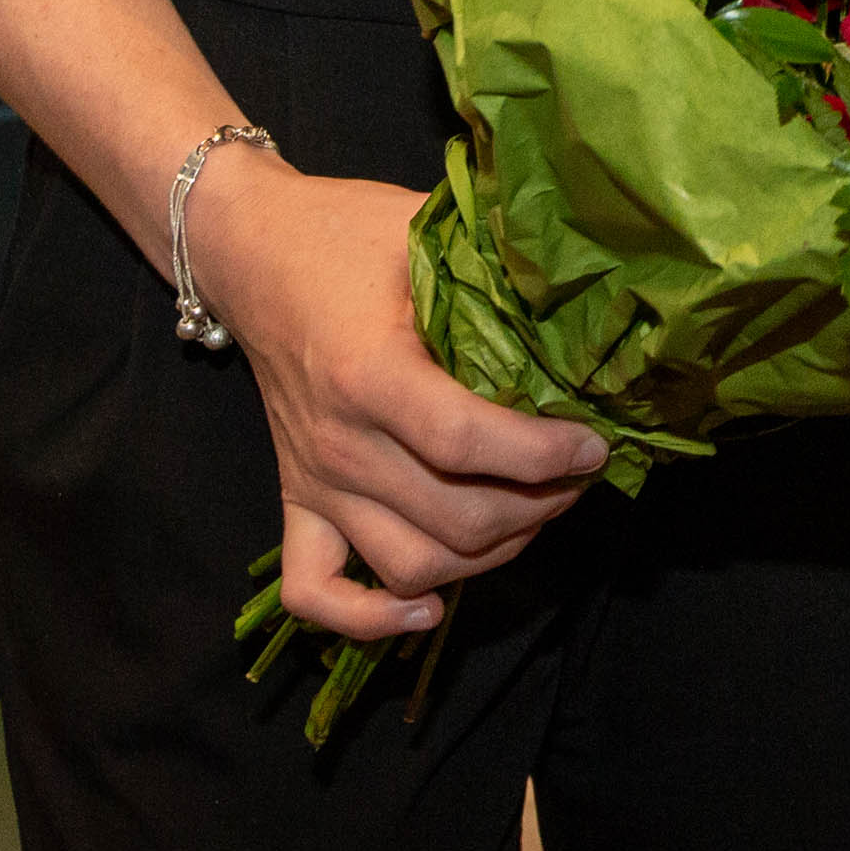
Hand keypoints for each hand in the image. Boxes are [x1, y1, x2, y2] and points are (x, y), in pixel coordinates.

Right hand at [180, 153, 607, 641]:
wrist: (254, 251)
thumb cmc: (352, 235)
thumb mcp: (428, 229)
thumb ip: (500, 265)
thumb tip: (592, 286)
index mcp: (372, 373)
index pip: (468, 443)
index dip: (545, 456)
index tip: (595, 443)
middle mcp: (340, 442)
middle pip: (455, 518)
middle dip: (539, 506)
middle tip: (579, 474)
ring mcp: (314, 482)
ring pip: (412, 565)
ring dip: (487, 556)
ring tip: (533, 513)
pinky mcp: (295, 503)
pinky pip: (317, 594)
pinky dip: (371, 621)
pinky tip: (430, 606)